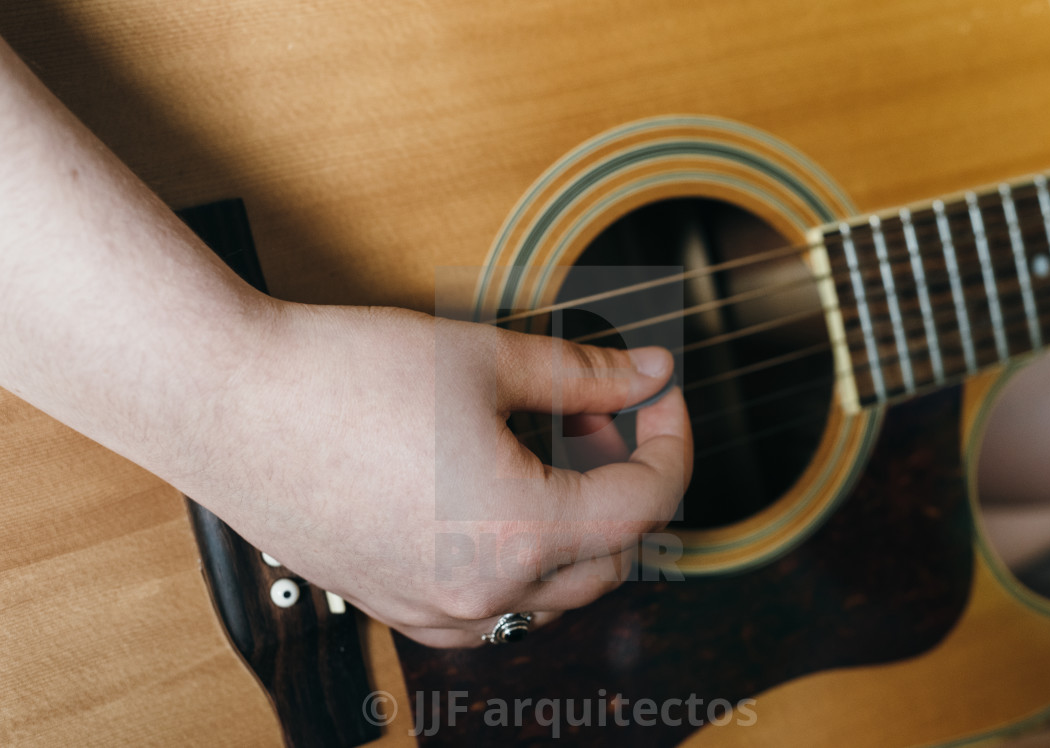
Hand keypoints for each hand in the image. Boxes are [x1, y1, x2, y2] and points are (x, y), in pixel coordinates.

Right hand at [177, 302, 691, 647]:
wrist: (223, 401)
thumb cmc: (337, 378)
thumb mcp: (483, 359)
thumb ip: (584, 374)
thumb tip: (647, 374)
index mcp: (516, 533)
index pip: (645, 504)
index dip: (671, 441)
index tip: (661, 400)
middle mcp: (479, 592)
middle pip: (608, 555)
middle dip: (622, 479)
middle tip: (596, 412)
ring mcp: (430, 608)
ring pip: (551, 592)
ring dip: (574, 525)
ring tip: (542, 447)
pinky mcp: (391, 602)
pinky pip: (488, 607)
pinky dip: (518, 558)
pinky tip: (495, 496)